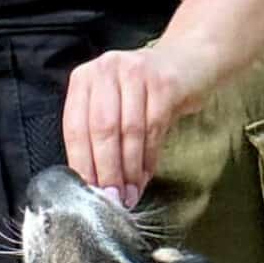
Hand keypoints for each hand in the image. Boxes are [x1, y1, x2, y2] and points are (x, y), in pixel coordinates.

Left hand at [62, 36, 211, 204]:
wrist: (189, 64)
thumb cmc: (145, 93)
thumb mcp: (114, 106)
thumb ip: (99, 136)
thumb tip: (94, 183)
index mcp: (84, 79)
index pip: (75, 127)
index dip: (82, 164)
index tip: (89, 194)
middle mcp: (106, 70)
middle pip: (101, 130)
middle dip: (107, 170)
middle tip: (112, 198)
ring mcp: (136, 72)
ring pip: (129, 131)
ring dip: (130, 169)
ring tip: (130, 194)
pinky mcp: (164, 83)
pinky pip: (154, 128)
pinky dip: (149, 158)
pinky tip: (146, 176)